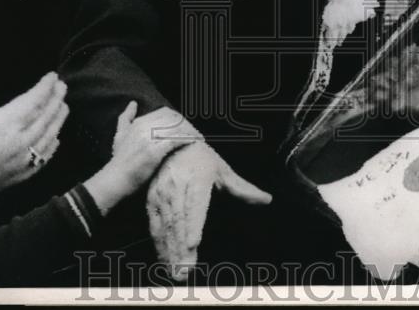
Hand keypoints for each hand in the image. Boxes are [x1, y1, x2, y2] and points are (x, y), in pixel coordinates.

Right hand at [83, 103, 201, 213]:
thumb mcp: (119, 134)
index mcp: (139, 123)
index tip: (185, 126)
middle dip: (186, 124)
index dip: (178, 118)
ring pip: (176, 128)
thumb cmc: (119, 160)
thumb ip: (126, 117)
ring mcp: (149, 139)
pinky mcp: (155, 151)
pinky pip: (176, 140)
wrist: (115, 179)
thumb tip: (133, 104)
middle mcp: (145, 128)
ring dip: (190, 131)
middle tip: (194, 132)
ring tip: (197, 137)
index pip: (165, 113)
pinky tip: (194, 142)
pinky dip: (187, 139)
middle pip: (173, 119)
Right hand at [146, 142, 271, 280]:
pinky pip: (155, 226)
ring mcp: (162, 194)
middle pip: (180, 221)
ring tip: (176, 273)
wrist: (171, 144)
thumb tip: (267, 199)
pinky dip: (159, 245)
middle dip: (181, 248)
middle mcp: (177, 187)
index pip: (195, 204)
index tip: (194, 243)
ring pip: (166, 226)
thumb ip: (243, 188)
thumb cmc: (201, 159)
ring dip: (170, 251)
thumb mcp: (223, 170)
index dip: (194, 224)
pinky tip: (165, 261)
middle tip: (185, 272)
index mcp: (197, 179)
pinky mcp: (152, 201)